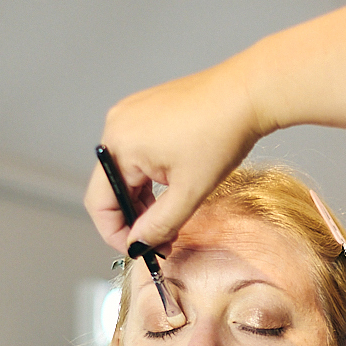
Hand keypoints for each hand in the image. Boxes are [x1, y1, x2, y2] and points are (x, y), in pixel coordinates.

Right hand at [87, 60, 264, 252]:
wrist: (247, 95)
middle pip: (111, 188)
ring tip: (171, 217)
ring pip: (124, 172)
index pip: (99, 203)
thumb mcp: (190, 192)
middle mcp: (116, 126)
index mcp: (119, 145)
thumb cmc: (221, 135)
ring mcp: (129, 115)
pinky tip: (172, 188)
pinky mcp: (144, 110)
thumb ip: (159, 224)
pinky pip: (135, 153)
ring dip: (142, 199)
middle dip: (134, 218)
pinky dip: (148, 176)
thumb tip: (139, 244)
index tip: (138, 250)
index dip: (116, 234)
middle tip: (161, 240)